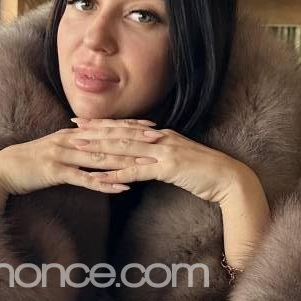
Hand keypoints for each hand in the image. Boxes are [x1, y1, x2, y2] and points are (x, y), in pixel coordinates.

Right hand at [0, 120, 159, 202]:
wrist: (2, 169)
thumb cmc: (29, 162)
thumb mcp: (54, 149)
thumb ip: (74, 146)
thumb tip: (94, 147)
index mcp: (72, 133)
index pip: (107, 126)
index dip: (130, 125)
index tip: (153, 125)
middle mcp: (70, 140)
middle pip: (108, 138)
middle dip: (135, 138)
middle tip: (160, 139)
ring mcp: (63, 155)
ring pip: (101, 157)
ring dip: (126, 161)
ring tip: (148, 164)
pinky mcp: (55, 172)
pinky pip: (85, 178)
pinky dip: (105, 183)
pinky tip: (122, 188)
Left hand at [72, 118, 243, 203]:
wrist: (229, 178)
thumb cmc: (206, 172)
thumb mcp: (180, 159)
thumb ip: (162, 155)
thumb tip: (146, 157)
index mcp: (162, 135)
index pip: (127, 127)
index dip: (105, 124)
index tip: (85, 122)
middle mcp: (160, 138)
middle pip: (121, 133)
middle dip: (95, 131)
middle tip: (72, 128)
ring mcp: (163, 151)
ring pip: (124, 149)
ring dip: (99, 149)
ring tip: (77, 149)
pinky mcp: (168, 168)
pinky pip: (136, 171)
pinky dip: (116, 175)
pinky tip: (99, 178)